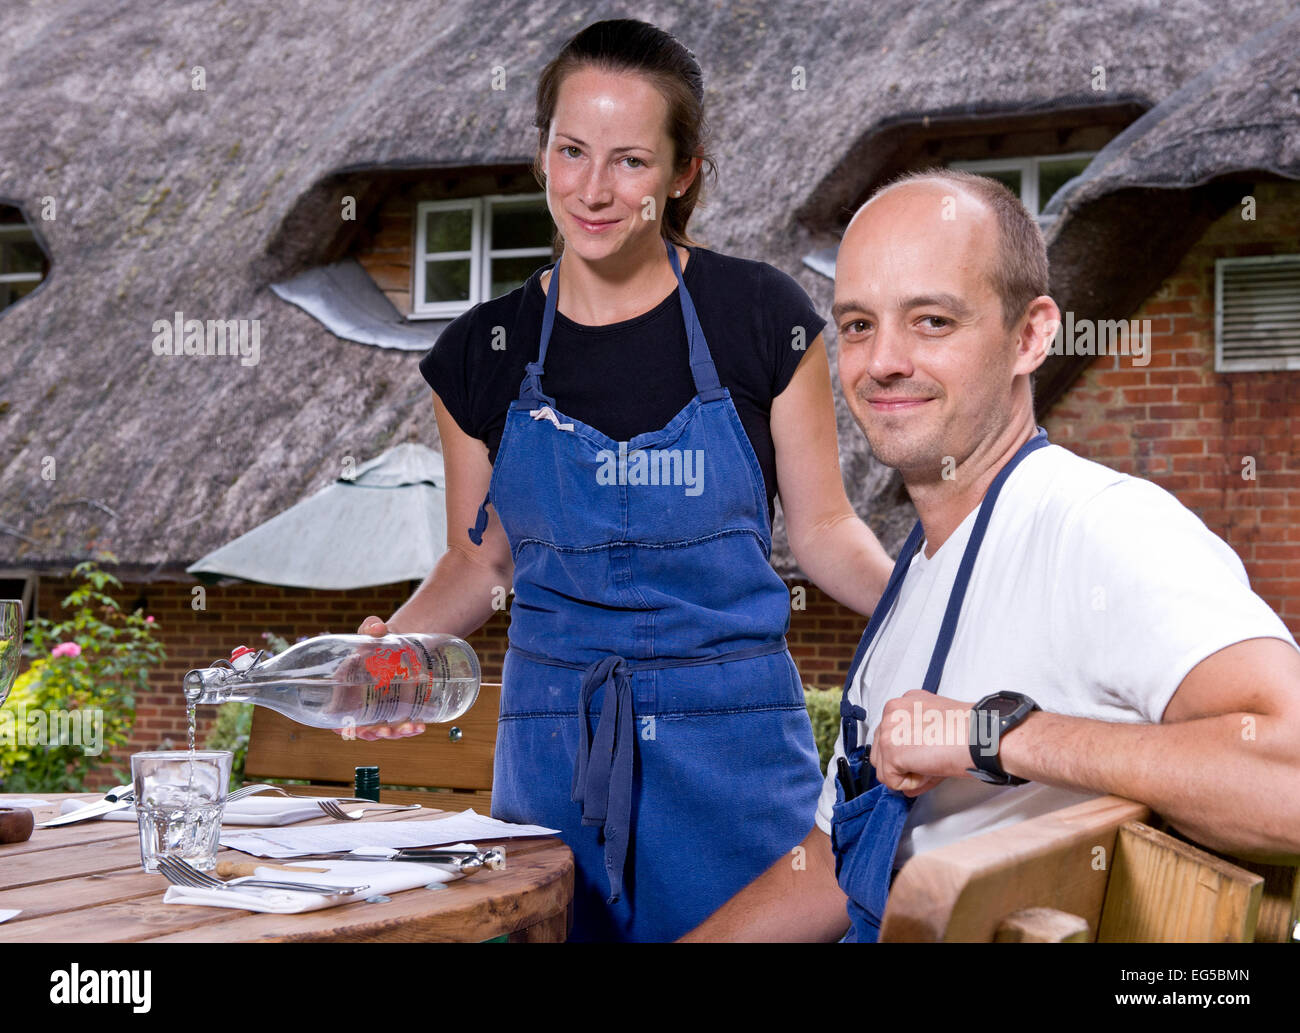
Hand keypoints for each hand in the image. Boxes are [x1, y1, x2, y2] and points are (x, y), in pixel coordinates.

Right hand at [325, 616, 426, 740]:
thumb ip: (370, 626)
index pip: (337, 715)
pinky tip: (421, 726)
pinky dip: (411, 728)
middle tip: (386, 730)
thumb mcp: (372, 631)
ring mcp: (382, 709)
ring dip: (397, 733)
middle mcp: (362, 704)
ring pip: (385, 729)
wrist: (401, 642)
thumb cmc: (378, 640)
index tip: (350, 729)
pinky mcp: (400, 710)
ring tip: (411, 728)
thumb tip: (377, 628)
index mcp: (346, 689)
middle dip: (375, 733)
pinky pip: (403, 725)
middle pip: (363, 728)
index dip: (341, 726)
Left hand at [868, 689, 976, 795]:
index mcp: (905, 703)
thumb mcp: (936, 729)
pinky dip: (912, 784)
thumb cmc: (969, 731)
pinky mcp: (891, 751)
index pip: (890, 734)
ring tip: (932, 763)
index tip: (927, 752)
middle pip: (881, 750)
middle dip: (903, 764)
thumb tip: (906, 773)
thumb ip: (914, 745)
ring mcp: (889, 731)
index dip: (908, 752)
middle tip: (932, 761)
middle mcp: (892, 711)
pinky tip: (931, 769)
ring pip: (883, 767)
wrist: (980, 735)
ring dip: (907, 774)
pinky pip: (891, 781)